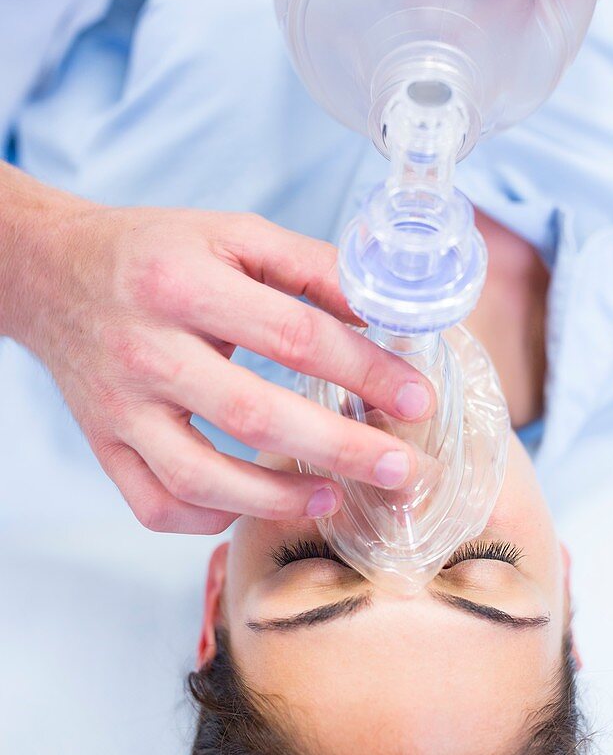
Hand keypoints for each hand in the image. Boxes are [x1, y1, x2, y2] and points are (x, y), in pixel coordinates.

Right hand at [2, 169, 434, 533]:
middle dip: (341, 450)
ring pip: (200, 479)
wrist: (55, 273)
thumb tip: (386, 310)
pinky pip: (154, 505)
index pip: (293, 335)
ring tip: (335, 499)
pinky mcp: (103, 444)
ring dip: (277, 502)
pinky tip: (248, 508)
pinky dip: (206, 519)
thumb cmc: (157, 253)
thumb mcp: (232, 234)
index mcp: (184, 284)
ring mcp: (120, 407)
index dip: (364, 371)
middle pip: (255, 416)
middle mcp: (147, 350)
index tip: (416, 397)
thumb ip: (310, 267)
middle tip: (400, 470)